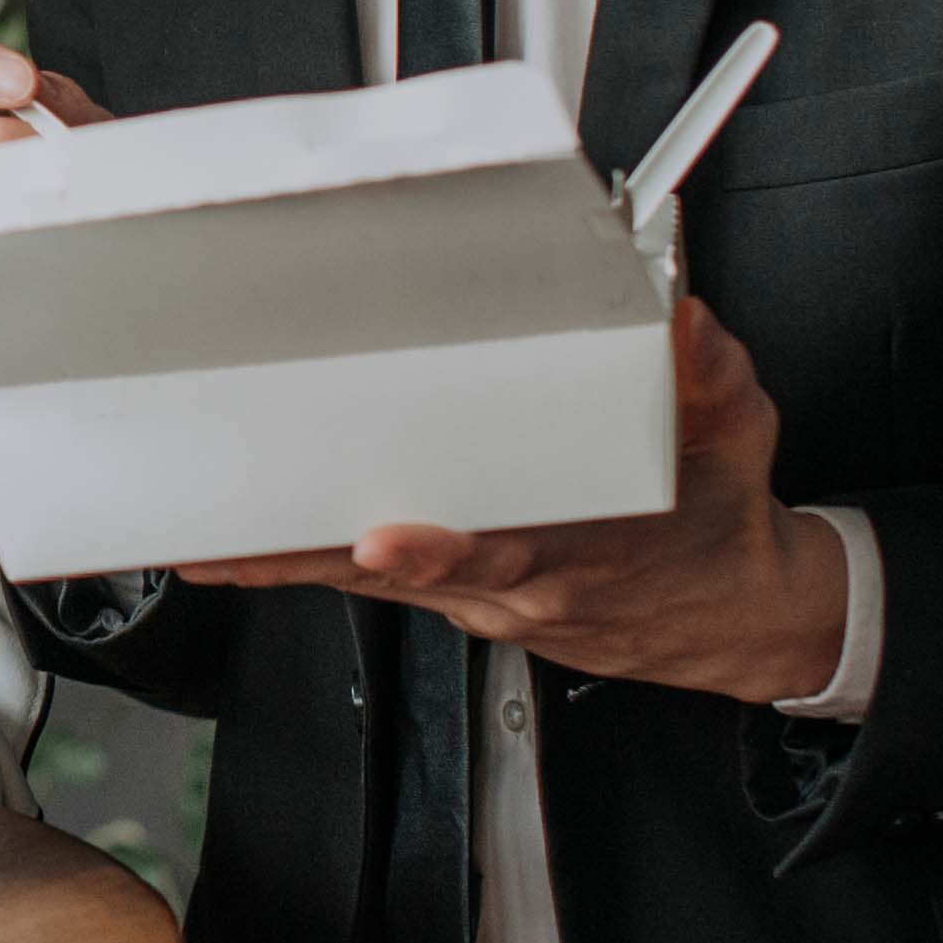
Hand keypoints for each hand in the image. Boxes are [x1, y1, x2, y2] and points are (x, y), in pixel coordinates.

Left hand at [176, 301, 848, 704]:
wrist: (736, 618)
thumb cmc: (721, 527)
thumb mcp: (737, 440)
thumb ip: (709, 378)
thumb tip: (683, 323)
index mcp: (582, 554)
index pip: (500, 556)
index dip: (438, 555)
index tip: (386, 541)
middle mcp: (520, 591)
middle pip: (400, 576)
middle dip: (309, 556)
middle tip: (226, 537)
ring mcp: (486, 606)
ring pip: (372, 586)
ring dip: (289, 567)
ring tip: (205, 543)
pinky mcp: (464, 606)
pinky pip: (376, 588)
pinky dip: (312, 568)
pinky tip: (247, 554)